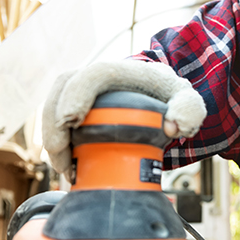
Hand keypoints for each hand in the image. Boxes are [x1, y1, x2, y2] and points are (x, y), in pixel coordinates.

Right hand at [41, 60, 206, 179]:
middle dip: (54, 125)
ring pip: (52, 104)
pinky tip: (66, 166)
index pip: (94, 74)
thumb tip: (172, 126)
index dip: (78, 93)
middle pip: (63, 89)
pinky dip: (54, 141)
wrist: (158, 93)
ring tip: (66, 169)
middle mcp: (96, 75)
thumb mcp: (188, 101)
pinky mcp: (72, 102)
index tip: (72, 120)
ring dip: (51, 136)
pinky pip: (53, 117)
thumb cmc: (170, 97)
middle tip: (64, 160)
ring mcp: (80, 87)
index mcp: (123, 70)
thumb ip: (189, 110)